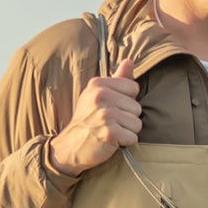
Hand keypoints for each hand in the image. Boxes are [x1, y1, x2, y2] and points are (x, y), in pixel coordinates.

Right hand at [48, 59, 140, 175]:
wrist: (70, 146)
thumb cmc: (88, 120)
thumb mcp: (96, 95)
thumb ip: (117, 79)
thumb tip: (130, 61)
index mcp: (98, 84)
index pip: (133, 87)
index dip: (127, 101)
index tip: (113, 108)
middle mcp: (101, 96)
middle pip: (137, 107)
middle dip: (128, 119)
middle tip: (110, 123)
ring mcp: (105, 114)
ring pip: (137, 123)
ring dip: (127, 131)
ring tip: (111, 131)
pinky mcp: (109, 133)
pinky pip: (133, 137)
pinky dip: (125, 142)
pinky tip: (112, 141)